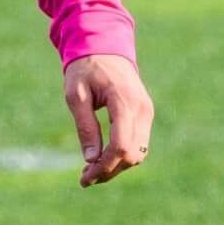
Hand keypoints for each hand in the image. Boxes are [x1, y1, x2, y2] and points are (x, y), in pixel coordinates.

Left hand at [62, 53, 152, 186]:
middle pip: (132, 155)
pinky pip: (139, 143)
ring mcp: (147, 112)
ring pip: (138, 153)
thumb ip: (85, 127)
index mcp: (124, 101)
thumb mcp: (76, 96)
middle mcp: (141, 109)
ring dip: (117, 166)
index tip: (85, 178)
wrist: (105, 46)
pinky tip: (103, 158)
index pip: (120, 146)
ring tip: (91, 170)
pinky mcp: (146, 114)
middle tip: (85, 177)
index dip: (104, 167)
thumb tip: (91, 160)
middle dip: (109, 171)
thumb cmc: (85, 69)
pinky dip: (123, 155)